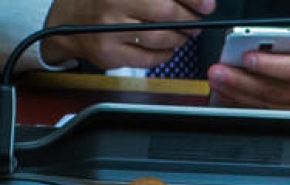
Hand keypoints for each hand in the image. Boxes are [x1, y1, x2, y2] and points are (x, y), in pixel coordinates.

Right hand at [42, 0, 213, 68]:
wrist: (66, 22)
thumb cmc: (102, 2)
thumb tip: (195, 2)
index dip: (192, 0)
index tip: (207, 5)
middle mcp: (112, 4)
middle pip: (168, 14)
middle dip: (190, 20)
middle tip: (196, 22)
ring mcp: (109, 30)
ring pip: (161, 38)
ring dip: (180, 38)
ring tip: (181, 34)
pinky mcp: (109, 53)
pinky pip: (150, 59)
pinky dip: (165, 54)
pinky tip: (165, 47)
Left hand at [206, 12, 289, 111]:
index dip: (269, 66)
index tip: (247, 57)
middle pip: (277, 91)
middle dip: (243, 82)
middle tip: (219, 72)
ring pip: (272, 106)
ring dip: (241, 96)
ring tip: (218, 83)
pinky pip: (274, 114)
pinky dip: (250, 107)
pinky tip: (232, 97)